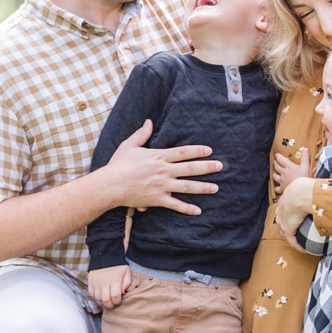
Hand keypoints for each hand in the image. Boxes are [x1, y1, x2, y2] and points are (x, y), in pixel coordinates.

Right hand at [88, 265, 131, 308]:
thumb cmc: (118, 266)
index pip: (115, 297)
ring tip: (106, 297)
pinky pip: (91, 294)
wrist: (105, 256)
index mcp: (115, 280)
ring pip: (98, 298)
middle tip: (112, 303)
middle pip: (106, 300)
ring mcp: (96, 283)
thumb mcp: (127, 272)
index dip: (117, 302)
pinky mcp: (90, 282)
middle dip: (110, 305)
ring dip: (103, 300)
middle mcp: (104, 283)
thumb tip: (123, 293)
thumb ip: (127, 283)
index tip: (118, 301)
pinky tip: (100, 293)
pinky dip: (96, 296)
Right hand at [103, 120, 220, 214]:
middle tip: (221, 167)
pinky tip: (198, 210)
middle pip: (190, 168)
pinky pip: (175, 205)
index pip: (183, 152)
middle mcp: (163, 170)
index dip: (197, 151)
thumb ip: (141, 134)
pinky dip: (187, 208)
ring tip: (216, 188)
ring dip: (203, 187)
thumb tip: (149, 121)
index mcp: (158, 156)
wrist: (110, 184)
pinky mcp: (158, 199)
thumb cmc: (118, 164)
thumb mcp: (129, 145)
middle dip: (207, 167)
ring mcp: (162, 185)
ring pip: (187, 187)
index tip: (209, 150)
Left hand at [272, 148, 310, 194]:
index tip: (276, 155)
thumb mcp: (306, 166)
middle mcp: (284, 173)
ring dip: (274, 174)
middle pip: (277, 167)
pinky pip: (276, 188)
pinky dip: (276, 187)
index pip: (282, 160)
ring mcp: (282, 181)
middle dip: (275, 164)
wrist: (300, 190)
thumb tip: (305, 148)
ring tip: (274, 172)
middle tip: (274, 162)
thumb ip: (305, 157)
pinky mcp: (282, 189)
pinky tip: (276, 187)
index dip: (278, 157)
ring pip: (275, 176)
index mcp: (289, 166)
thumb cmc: (304, 177)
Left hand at [276, 177, 313, 249]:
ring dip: (293, 235)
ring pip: (287, 229)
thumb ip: (312, 190)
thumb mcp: (308, 185)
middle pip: (283, 217)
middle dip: (289, 222)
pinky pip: (292, 240)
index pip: (286, 205)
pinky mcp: (288, 229)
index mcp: (286, 196)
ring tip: (302, 239)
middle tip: (300, 227)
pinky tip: (305, 250)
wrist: (301, 194)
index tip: (300, 214)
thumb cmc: (307, 188)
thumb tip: (324, 191)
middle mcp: (281, 208)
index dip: (291, 210)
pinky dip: (298, 246)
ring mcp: (283, 220)